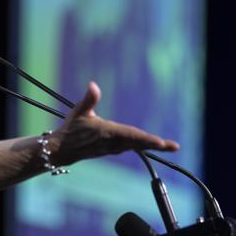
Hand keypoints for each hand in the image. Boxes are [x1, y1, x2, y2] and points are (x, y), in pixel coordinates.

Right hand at [51, 82, 178, 166]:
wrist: (62, 150)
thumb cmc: (71, 129)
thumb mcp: (79, 112)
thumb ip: (89, 99)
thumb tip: (93, 85)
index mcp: (107, 132)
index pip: (131, 135)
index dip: (146, 138)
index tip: (160, 142)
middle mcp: (113, 142)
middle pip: (138, 143)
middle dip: (156, 144)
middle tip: (173, 146)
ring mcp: (113, 148)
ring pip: (135, 145)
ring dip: (150, 145)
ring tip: (166, 145)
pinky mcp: (111, 149)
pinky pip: (130, 146)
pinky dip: (141, 145)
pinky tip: (148, 144)